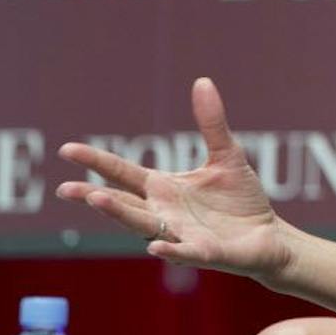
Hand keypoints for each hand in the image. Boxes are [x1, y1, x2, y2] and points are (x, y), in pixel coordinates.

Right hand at [56, 77, 291, 282]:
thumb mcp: (226, 154)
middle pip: (123, 203)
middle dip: (96, 196)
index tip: (67, 149)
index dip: (96, 162)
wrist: (269, 235)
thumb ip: (211, 122)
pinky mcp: (205, 253)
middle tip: (66, 188)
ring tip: (98, 200)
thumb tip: (203, 81)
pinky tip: (155, 247)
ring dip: (121, 215)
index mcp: (164, 189)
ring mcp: (180, 235)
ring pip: (144, 226)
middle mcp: (164, 213)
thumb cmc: (241, 198)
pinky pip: (183, 252)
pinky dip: (169, 249)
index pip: (122, 173)